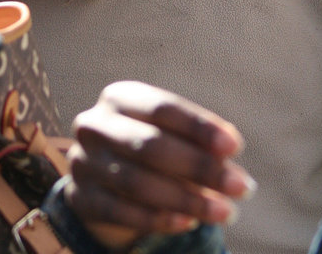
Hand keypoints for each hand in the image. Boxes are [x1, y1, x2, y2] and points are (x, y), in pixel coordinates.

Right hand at [65, 82, 255, 248]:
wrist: (101, 178)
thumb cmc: (148, 146)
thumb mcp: (169, 132)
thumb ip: (196, 138)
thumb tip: (230, 149)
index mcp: (119, 97)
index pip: (162, 109)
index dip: (199, 127)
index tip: (235, 147)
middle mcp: (95, 125)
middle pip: (150, 145)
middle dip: (200, 168)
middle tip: (240, 186)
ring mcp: (84, 162)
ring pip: (137, 182)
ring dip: (186, 199)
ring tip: (224, 211)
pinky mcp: (81, 198)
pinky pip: (122, 211)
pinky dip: (158, 219)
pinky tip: (188, 223)